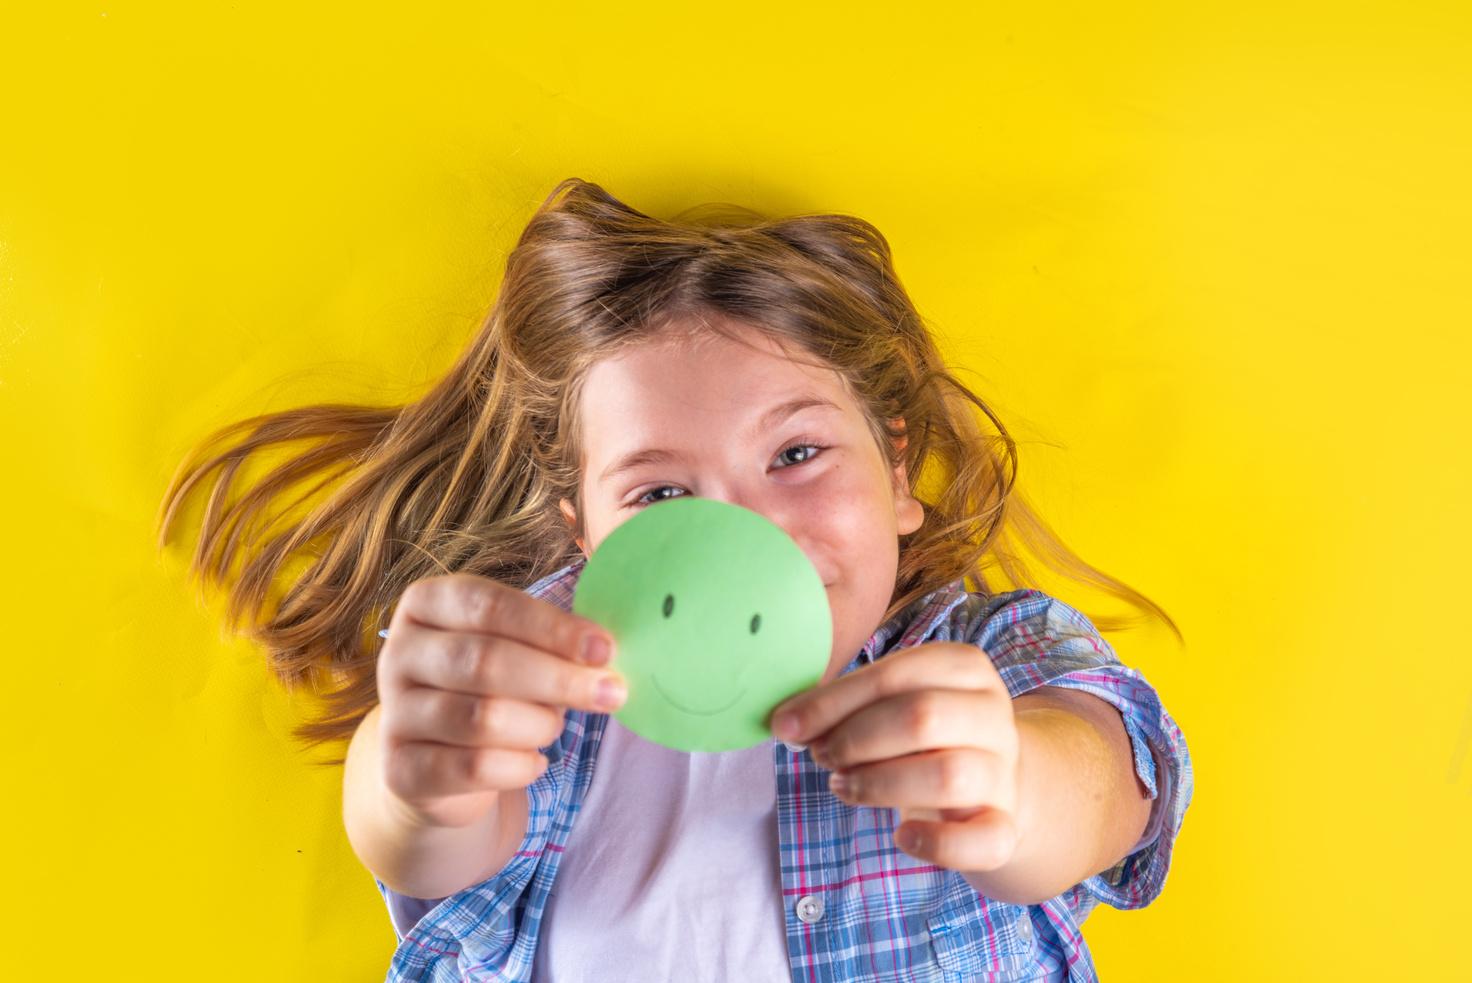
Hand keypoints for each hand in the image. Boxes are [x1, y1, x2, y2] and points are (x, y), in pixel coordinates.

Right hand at [375, 573, 627, 828]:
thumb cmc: (491, 688)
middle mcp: (399, 653)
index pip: (489, 606)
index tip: (604, 649)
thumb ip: (551, 640)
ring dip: (539, 725)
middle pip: (484, 660)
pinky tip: (534, 762)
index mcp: (425, 605)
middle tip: (611, 692)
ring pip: (481, 718)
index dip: (551, 627)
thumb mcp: (514, 648)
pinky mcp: (401, 770)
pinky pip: (474, 769)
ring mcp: (395, 715)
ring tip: (554, 726)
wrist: (439, 764)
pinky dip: (520, 767)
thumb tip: (605, 653)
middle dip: (558, 679)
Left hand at [768, 641, 1020, 872]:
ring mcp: (1004, 772)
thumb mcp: (894, 704)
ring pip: (948, 775)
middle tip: (822, 757)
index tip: (786, 726)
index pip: (893, 675)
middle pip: (923, 717)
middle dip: (855, 739)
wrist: (993, 786)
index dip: (833, 702)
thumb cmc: (926, 737)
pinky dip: (935, 843)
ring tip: (843, 787)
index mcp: (963, 668)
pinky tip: (901, 835)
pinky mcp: (1006, 827)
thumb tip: (787, 721)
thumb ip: (848, 705)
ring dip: (880, 785)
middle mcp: (992, 714)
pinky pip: (981, 840)